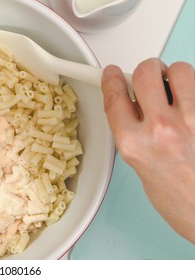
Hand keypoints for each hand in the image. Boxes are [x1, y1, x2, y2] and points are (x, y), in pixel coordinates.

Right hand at [102, 58, 194, 243]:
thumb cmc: (179, 199)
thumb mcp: (140, 165)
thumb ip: (133, 131)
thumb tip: (133, 104)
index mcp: (135, 143)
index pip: (115, 97)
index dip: (111, 80)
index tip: (111, 73)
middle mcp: (162, 129)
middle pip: (146, 72)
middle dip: (146, 72)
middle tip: (149, 80)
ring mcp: (192, 121)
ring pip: (180, 71)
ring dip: (175, 77)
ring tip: (176, 92)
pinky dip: (194, 92)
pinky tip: (191, 108)